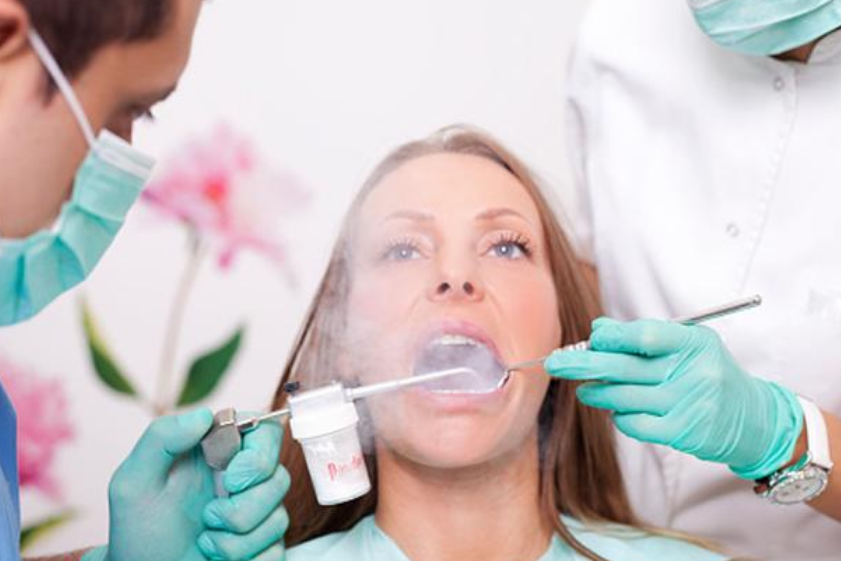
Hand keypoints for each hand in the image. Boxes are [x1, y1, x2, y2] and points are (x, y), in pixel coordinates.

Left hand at [82, 409, 289, 560]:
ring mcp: (255, 513)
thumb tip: (203, 415)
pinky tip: (218, 557)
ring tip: (205, 541)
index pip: (265, 432)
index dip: (259, 455)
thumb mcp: (133, 482)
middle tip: (210, 516)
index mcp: (218, 452)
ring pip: (279, 517)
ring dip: (237, 539)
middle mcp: (242, 479)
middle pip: (279, 477)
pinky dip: (246, 559)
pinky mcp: (262, 545)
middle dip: (246, 507)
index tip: (231, 479)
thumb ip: (162, 438)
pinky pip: (276, 550)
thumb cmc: (139, 529)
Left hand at [545, 318, 802, 479]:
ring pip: (623, 397)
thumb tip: (598, 329)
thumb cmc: (708, 372)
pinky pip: (634, 423)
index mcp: (694, 344)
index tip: (592, 338)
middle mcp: (691, 373)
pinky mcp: (681, 433)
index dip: (612, 337)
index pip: (644, 336)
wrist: (752, 419)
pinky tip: (618, 409)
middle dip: (582, 364)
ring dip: (596, 392)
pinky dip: (619, 416)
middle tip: (553, 363)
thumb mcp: (687, 345)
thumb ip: (644, 335)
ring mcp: (686, 405)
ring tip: (585, 388)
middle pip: (624, 368)